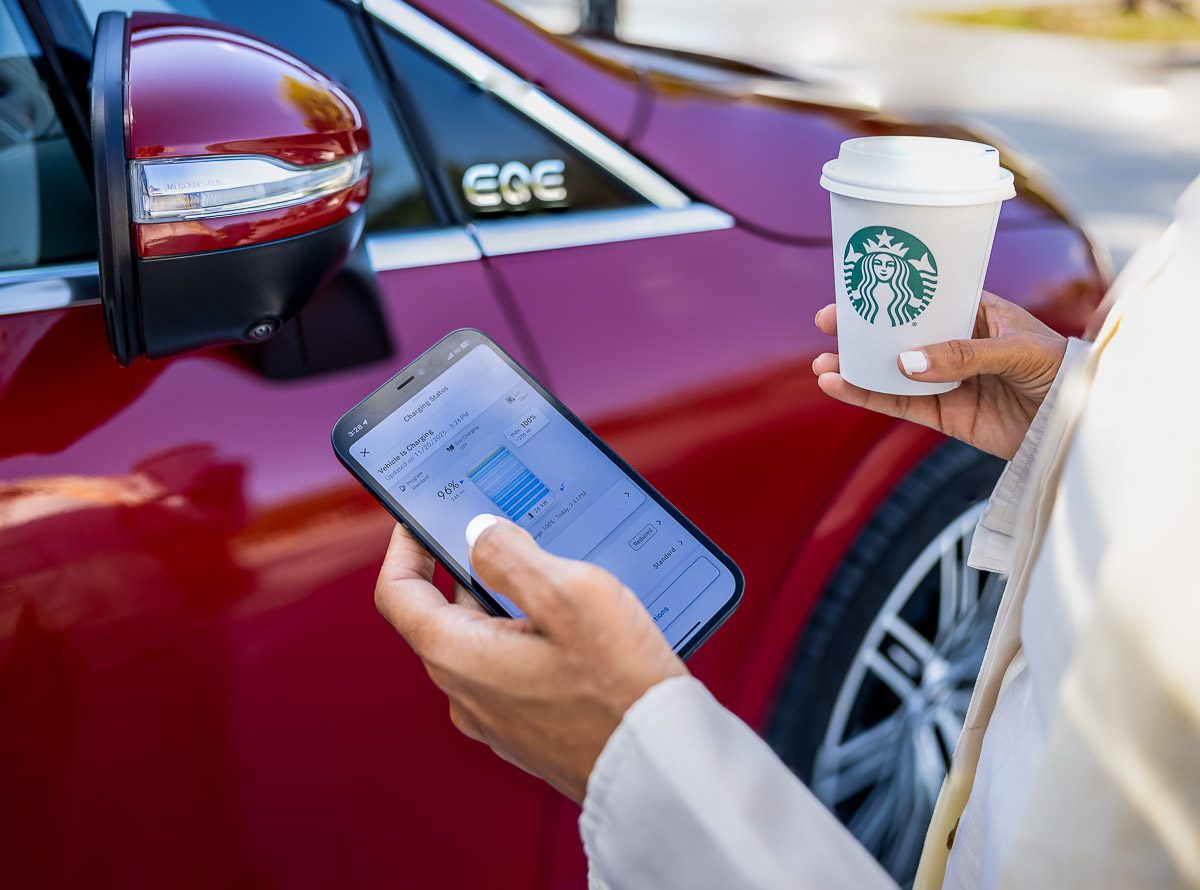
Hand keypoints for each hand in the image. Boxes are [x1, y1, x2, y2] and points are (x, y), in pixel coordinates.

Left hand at [374, 517, 686, 802]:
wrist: (660, 766)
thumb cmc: (619, 683)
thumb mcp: (567, 594)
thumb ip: (510, 556)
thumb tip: (478, 534)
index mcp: (458, 656)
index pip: (398, 593)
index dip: (405, 546)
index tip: (422, 518)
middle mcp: (466, 694)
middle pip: (445, 614)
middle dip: (472, 571)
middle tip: (513, 536)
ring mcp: (497, 719)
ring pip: (484, 642)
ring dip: (509, 605)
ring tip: (561, 581)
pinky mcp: (529, 732)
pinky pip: (514, 671)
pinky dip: (532, 640)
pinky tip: (578, 630)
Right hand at [813, 291, 1066, 459]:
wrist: (1084, 425)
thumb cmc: (1064, 372)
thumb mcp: (1019, 352)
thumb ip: (964, 355)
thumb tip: (906, 363)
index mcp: (978, 313)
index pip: (926, 297)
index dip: (890, 293)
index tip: (855, 290)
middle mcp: (957, 344)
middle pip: (900, 333)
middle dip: (862, 330)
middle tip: (827, 324)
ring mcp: (948, 380)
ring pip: (892, 372)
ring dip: (856, 368)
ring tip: (822, 367)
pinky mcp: (946, 415)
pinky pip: (900, 405)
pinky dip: (869, 398)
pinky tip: (840, 388)